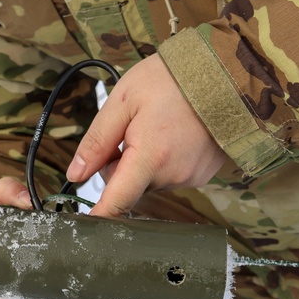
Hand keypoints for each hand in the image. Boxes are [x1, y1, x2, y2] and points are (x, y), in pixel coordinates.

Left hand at [66, 53, 226, 217]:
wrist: (223, 71)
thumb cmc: (172, 79)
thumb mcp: (124, 101)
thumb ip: (97, 141)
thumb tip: (76, 173)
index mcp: (150, 158)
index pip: (116, 202)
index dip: (98, 217)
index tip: (84, 227)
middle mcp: (174, 175)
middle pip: (131, 186)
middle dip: (123, 165)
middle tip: (131, 129)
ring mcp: (193, 177)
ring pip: (151, 180)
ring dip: (146, 161)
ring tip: (160, 125)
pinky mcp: (204, 174)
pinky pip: (172, 175)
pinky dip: (167, 160)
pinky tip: (176, 133)